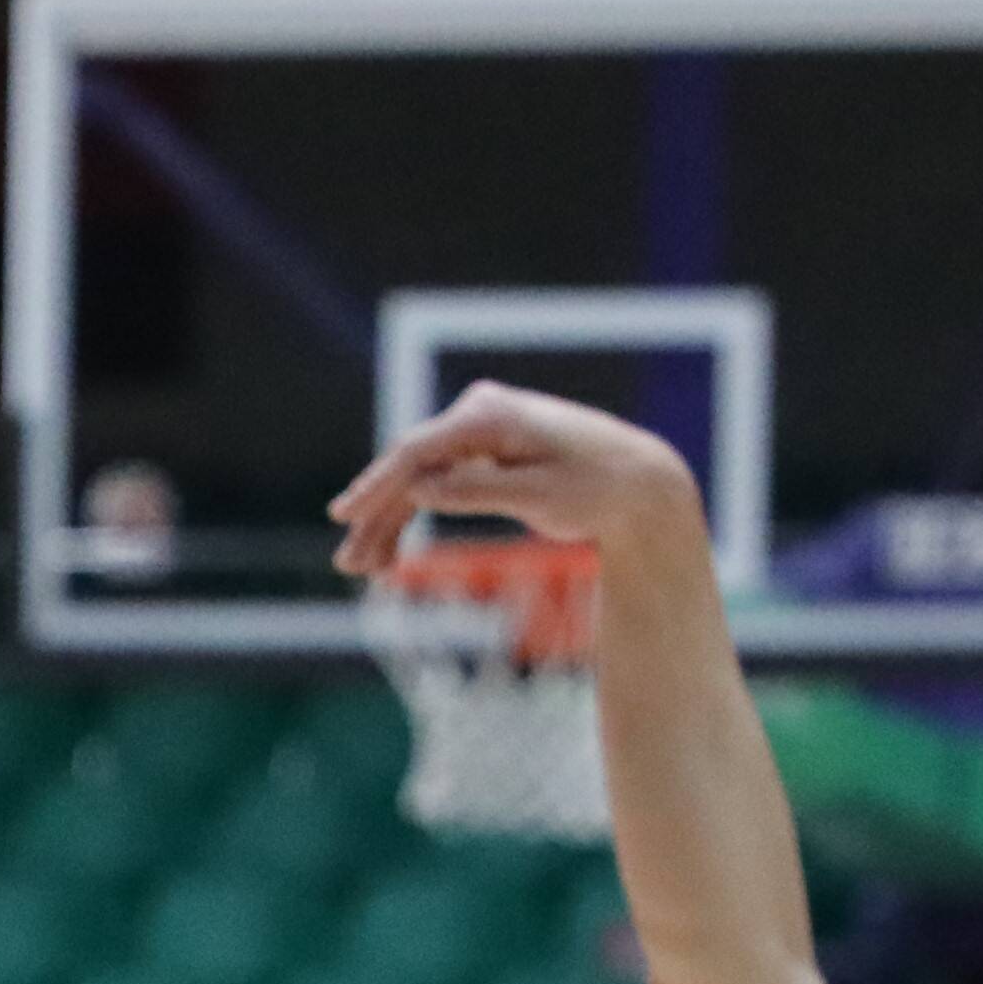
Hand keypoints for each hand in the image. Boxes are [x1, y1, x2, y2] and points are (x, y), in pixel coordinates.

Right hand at [326, 380, 717, 583]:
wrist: (637, 483)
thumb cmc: (596, 489)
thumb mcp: (539, 496)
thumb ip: (477, 490)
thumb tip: (418, 490)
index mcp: (489, 417)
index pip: (416, 450)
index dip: (376, 486)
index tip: (344, 517)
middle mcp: (478, 414)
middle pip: (409, 467)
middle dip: (376, 515)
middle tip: (348, 563)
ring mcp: (478, 432)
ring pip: (417, 479)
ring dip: (389, 522)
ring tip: (363, 568)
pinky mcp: (484, 453)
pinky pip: (437, 483)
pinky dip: (415, 516)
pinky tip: (393, 555)